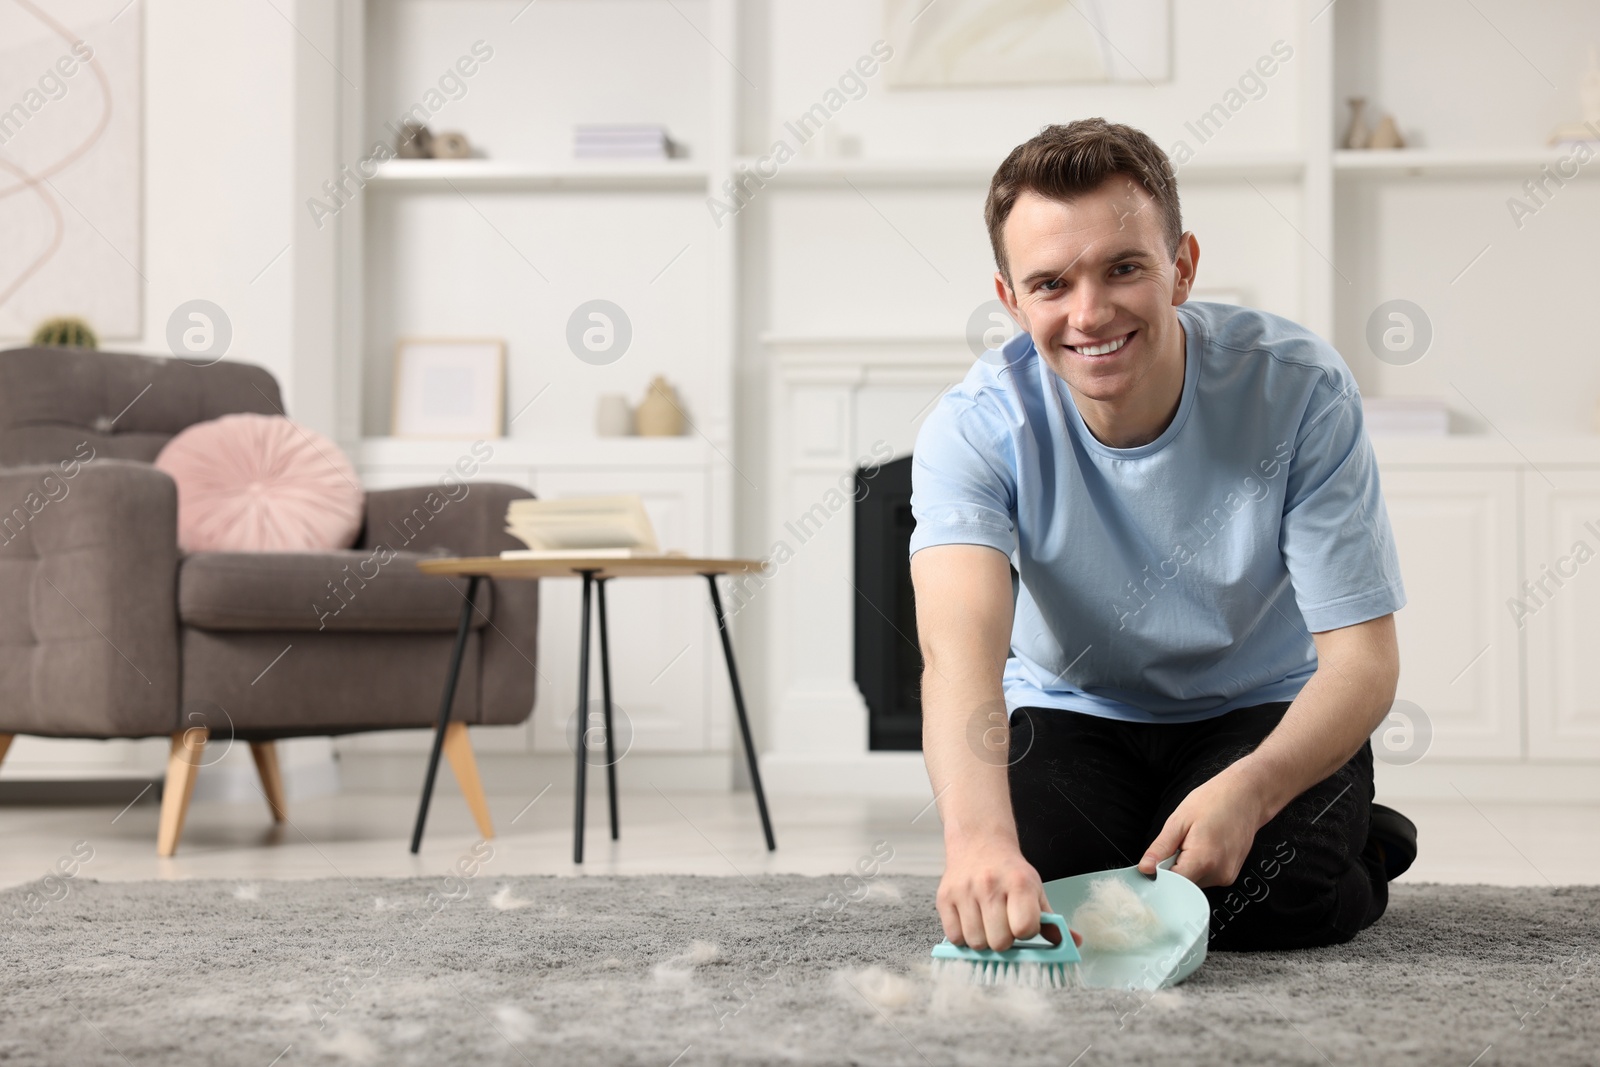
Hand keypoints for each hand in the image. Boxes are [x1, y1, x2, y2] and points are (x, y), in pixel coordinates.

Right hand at [937, 837, 1079, 950]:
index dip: (1026, 932)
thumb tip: (1073, 944)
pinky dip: (964, 937)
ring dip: (984, 941)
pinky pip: (954, 937)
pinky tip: (972, 922)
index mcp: (1019, 883)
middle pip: (1000, 942)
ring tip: (987, 924)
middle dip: (1004, 941)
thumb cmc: (1010, 872)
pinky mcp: (944, 898)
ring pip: (976, 943)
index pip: (1025, 928)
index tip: (1024, 925)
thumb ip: (1052, 921)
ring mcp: (964, 892)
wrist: (979, 843)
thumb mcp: (1036, 890)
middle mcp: (990, 885)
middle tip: (1004, 926)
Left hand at [1138, 765, 1269, 888]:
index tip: (1155, 863)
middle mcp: (1218, 874)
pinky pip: (1206, 877)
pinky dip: (1199, 866)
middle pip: (1183, 885)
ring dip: (1187, 867)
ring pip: (1194, 882)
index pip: (1172, 885)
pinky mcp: (1231, 875)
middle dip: (1173, 869)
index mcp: (1203, 860)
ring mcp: (1227, 876)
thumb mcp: (1179, 820)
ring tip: (1193, 842)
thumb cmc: (1214, 801)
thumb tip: (1145, 868)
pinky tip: (1204, 846)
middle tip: (1178, 845)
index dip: (1159, 876)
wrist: (1246, 796)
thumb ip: (1160, 848)